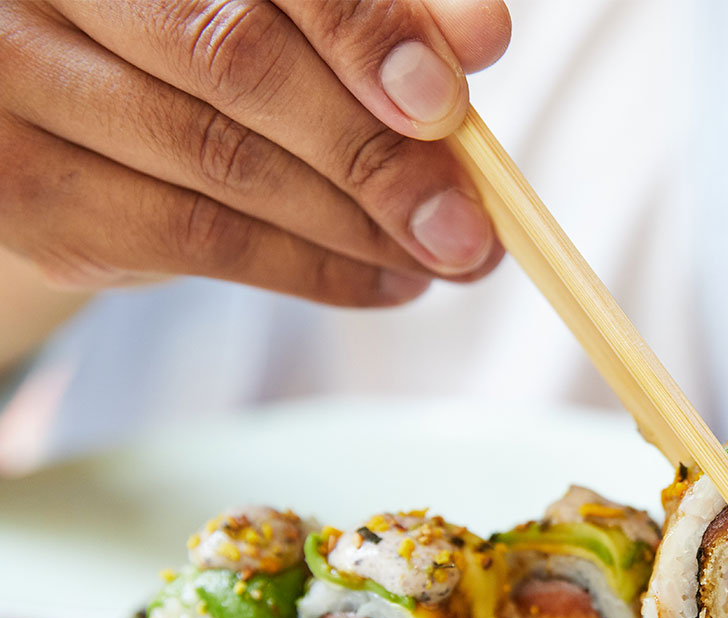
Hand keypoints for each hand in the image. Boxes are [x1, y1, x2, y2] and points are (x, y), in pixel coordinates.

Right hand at [0, 0, 509, 306]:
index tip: (444, 106)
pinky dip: (311, 271)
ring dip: (354, 227)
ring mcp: (21, 80)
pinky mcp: (26, 189)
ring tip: (440, 257)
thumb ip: (383, 15)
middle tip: (465, 224)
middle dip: (373, 155)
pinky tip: (384, 281)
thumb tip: (482, 36)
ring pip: (219, 163)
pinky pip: (194, 240)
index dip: (364, 33)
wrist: (89, 100)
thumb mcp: (301, 12)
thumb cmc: (211, 36)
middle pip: (234, 60)